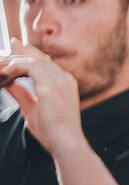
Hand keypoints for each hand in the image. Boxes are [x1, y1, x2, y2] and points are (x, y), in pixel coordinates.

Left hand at [0, 40, 86, 155]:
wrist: (66, 141)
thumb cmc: (53, 131)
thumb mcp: (33, 108)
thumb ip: (22, 94)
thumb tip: (10, 84)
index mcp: (65, 84)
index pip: (47, 63)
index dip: (32, 54)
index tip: (18, 47)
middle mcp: (65, 79)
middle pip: (41, 58)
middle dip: (24, 50)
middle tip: (11, 42)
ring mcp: (60, 81)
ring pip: (34, 61)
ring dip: (16, 61)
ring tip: (1, 66)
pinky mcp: (50, 85)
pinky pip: (30, 67)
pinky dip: (17, 66)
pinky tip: (6, 71)